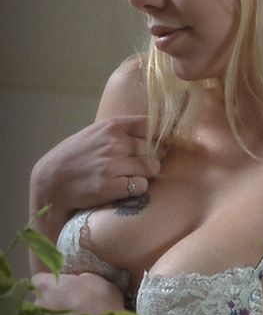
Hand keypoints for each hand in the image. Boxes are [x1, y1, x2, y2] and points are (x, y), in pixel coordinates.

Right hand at [30, 115, 165, 234]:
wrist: (50, 182)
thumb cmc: (76, 157)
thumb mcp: (96, 133)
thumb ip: (123, 131)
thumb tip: (158, 131)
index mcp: (113, 126)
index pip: (152, 125)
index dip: (161, 137)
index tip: (160, 145)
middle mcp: (115, 143)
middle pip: (157, 150)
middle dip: (154, 159)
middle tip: (141, 165)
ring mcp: (113, 165)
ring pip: (153, 168)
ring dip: (146, 174)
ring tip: (130, 176)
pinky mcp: (111, 186)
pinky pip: (142, 186)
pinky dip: (138, 189)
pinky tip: (123, 187)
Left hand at [32, 272, 126, 314]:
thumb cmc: (104, 300)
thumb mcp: (92, 278)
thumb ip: (73, 280)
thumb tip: (71, 284)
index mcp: (48, 287)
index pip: (38, 279)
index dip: (51, 282)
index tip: (62, 284)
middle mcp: (39, 306)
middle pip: (41, 300)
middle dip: (54, 299)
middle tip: (74, 301)